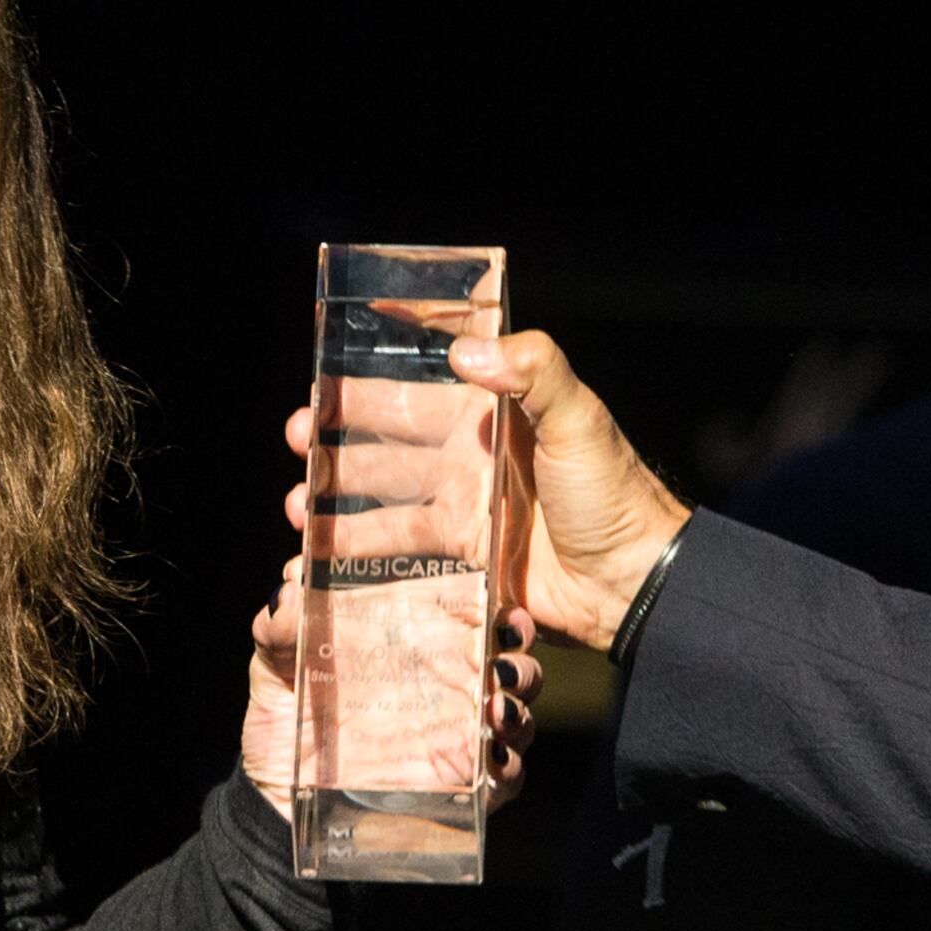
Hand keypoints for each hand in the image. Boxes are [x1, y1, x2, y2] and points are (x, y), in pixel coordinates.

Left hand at [241, 562, 540, 817]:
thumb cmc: (284, 720)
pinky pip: (503, 780)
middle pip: (513, 670)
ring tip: (496, 710)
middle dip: (521, 664)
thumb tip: (288, 586)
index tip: (503, 611)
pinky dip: (507, 770)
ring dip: (519, 714)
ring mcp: (459, 742)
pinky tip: (491, 763)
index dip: (501, 614)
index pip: (478, 622)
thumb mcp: (275, 668)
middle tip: (502, 666)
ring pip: (518, 721)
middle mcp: (449, 691)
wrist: (275, 798)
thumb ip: (280, 630)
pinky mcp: (458, 791)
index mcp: (420, 651)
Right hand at [286, 328, 687, 651]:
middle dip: (337, 436)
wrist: (633, 580)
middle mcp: (470, 457)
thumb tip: (466, 349)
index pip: (424, 381)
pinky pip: (400, 552)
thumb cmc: (614, 492)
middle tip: (297, 435)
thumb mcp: (580, 417)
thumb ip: (533, 371)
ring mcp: (462, 508)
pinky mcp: (461, 558)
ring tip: (297, 506)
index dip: (376, 372)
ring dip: (336, 500)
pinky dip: (359, 556)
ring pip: (383, 498)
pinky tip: (319, 558)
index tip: (327, 366)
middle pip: (388, 440)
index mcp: (493, 413)